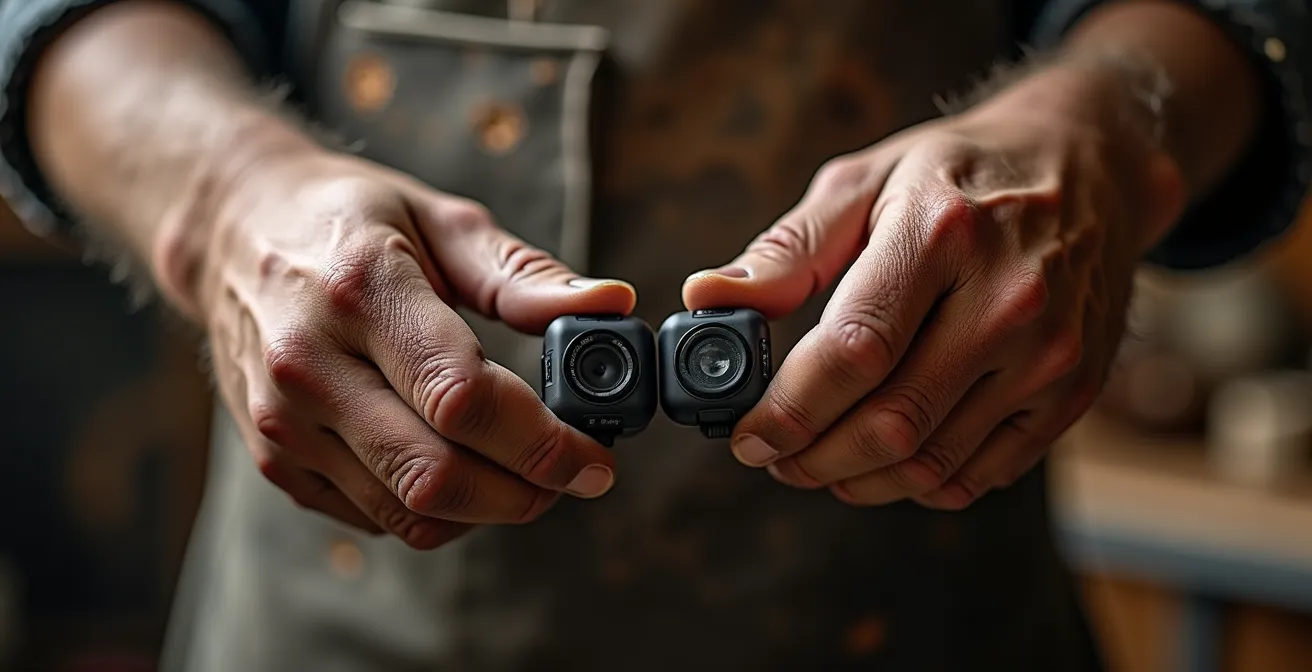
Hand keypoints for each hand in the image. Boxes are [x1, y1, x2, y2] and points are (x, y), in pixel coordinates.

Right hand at [163, 146, 634, 547]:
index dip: (542, 442)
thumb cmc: (348, 220)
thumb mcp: (440, 221)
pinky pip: (375, 516)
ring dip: (488, 510)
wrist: (230, 234)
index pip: (461, 396)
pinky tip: (463, 468)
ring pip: (407, 510)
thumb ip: (523, 274)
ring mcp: (283, 421)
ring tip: (527, 475)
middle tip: (574, 475)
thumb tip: (611, 304)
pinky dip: (436, 511)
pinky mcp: (274, 458)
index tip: (596, 456)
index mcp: (360, 289)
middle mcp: (308, 364)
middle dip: (527, 491)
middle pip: (436, 471)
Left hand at [683, 64, 1185, 508]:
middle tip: (772, 456)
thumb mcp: (866, 182)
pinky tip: (883, 461)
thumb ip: (787, 250)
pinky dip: (917, 485)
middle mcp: (1010, 298)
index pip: (855, 351)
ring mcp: (1051, 352)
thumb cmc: (957, 176)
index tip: (747, 434)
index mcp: (943, 233)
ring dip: (857, 481)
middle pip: (891, 421)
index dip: (789, 409)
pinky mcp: (1074, 392)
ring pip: (931, 463)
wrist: (1089, 169)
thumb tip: (705, 298)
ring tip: (817, 462)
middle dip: (812, 457)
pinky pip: (980, 475)